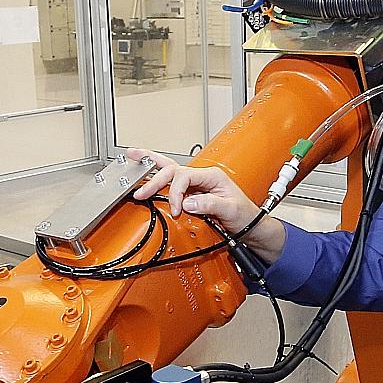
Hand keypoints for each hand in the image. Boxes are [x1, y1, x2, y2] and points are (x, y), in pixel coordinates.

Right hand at [126, 149, 285, 262]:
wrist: (250, 226)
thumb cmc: (244, 215)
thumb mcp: (230, 209)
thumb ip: (209, 204)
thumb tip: (187, 202)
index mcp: (212, 175)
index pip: (185, 177)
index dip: (176, 193)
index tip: (176, 209)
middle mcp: (202, 176)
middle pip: (173, 171)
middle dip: (155, 181)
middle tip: (141, 193)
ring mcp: (196, 184)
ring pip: (169, 169)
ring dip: (151, 163)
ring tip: (132, 156)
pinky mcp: (192, 193)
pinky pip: (171, 182)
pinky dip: (156, 175)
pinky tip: (146, 170)